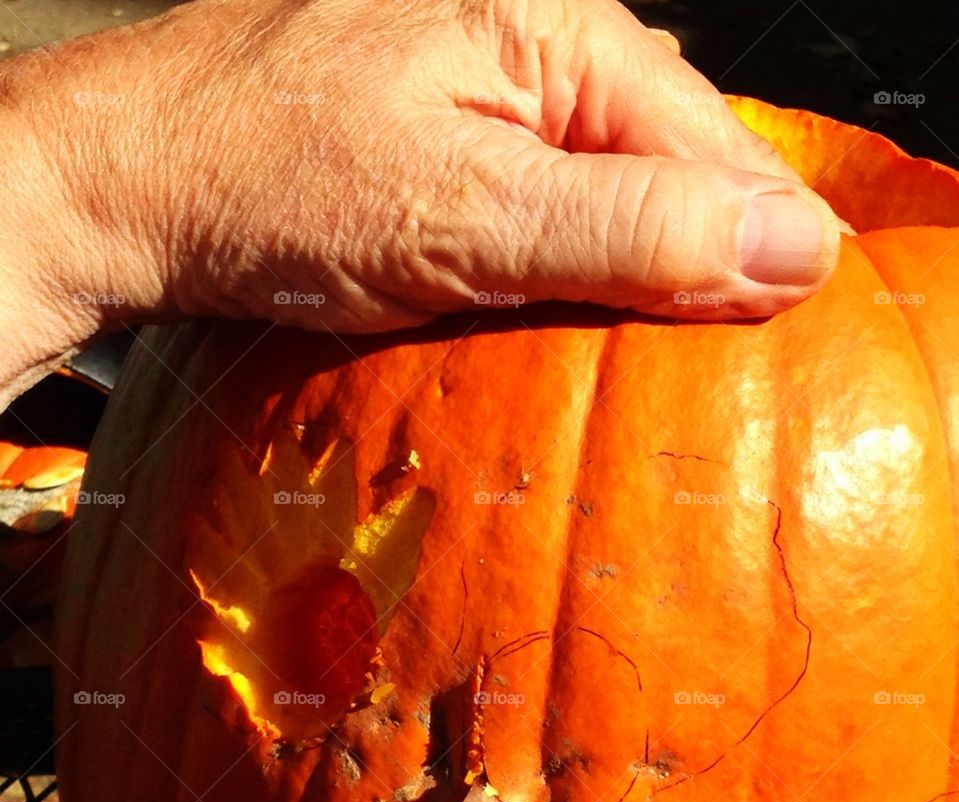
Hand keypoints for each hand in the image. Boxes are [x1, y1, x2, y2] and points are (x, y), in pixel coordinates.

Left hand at [1, 0, 840, 401]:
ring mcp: (485, 85)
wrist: (125, 185)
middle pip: (670, 159)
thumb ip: (633, 233)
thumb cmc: (275, 188)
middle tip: (705, 362)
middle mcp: (535, 39)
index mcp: (559, 28)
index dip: (753, 244)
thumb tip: (791, 247)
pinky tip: (560, 307)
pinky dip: (565, 259)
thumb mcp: (469, 223)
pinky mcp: (445, 133)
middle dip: (692, 258)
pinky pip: (547, 196)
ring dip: (630, 266)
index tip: (775, 339)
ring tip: (640, 348)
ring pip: (609, 182)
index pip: (715, 143)